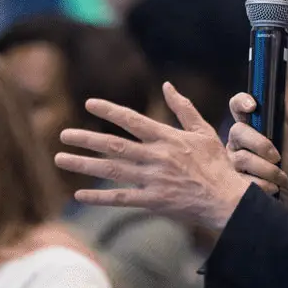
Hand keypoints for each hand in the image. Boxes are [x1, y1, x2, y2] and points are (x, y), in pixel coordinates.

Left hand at [54, 82, 287, 232]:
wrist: (227, 199)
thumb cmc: (216, 164)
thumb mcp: (203, 131)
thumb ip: (183, 108)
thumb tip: (167, 86)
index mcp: (167, 138)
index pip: (132, 120)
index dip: (109, 110)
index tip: (89, 103)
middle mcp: (157, 157)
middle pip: (114, 145)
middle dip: (86, 139)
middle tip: (63, 135)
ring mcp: (153, 180)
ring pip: (111, 171)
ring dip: (84, 164)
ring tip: (60, 160)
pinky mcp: (153, 202)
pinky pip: (121, 199)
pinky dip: (99, 197)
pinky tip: (80, 194)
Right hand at [227, 90, 287, 209]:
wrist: (285, 208)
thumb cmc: (285, 177)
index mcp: (248, 132)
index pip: (238, 109)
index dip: (241, 102)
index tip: (253, 105)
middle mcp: (235, 145)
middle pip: (237, 132)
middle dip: (260, 144)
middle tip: (276, 157)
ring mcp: (229, 164)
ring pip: (241, 158)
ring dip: (267, 170)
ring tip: (279, 180)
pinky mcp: (227, 185)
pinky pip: (242, 179)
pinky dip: (262, 185)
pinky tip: (270, 191)